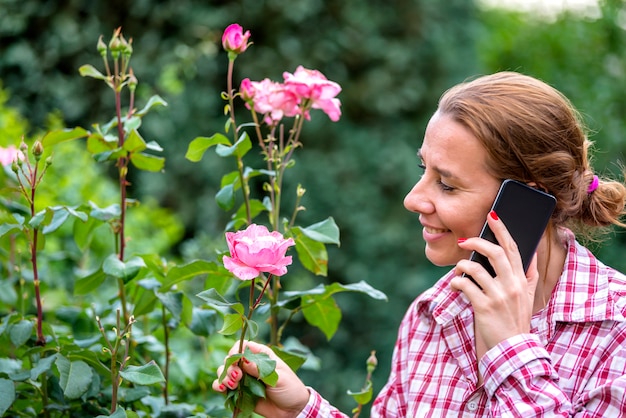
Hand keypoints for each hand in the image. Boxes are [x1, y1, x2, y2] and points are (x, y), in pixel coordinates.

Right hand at [212, 340, 309, 417]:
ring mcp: (243, 378)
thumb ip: (260, 369)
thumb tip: (244, 359)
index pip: (243, 346)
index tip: (235, 359)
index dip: (236, 350)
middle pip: (230, 358)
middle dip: (229, 367)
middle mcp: (250, 365)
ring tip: (233, 385)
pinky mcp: (239, 392)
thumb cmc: (290, 389)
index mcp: (261, 355)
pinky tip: (223, 389)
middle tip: (238, 377)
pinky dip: (219, 386)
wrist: (292, 410)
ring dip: (224, 376)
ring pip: (224, 371)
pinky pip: (223, 386)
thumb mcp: (279, 377)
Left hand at [450, 211, 539, 351]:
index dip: (502, 230)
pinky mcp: (485, 307)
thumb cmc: (514, 319)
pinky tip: (455, 285)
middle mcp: (512, 285)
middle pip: (496, 253)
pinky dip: (457, 282)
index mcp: (522, 280)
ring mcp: (499, 296)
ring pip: (476, 268)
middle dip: (478, 241)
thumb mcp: (527, 296)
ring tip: (458, 269)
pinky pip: (465, 285)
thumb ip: (527, 274)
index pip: (513, 249)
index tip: (493, 215)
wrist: (512, 349)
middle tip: (464, 240)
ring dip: (462, 265)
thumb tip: (529, 252)